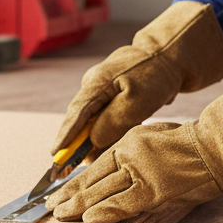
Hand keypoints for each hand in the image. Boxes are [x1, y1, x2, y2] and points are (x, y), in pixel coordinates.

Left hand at [47, 77, 222, 222]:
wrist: (218, 148)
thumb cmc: (193, 145)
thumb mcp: (156, 140)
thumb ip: (136, 155)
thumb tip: (120, 172)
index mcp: (129, 142)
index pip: (96, 166)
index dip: (77, 180)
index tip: (61, 190)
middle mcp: (130, 155)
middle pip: (93, 179)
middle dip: (70, 194)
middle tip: (51, 206)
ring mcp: (140, 173)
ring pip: (102, 191)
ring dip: (79, 205)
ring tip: (61, 215)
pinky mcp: (154, 191)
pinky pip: (123, 204)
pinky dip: (104, 212)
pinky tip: (87, 219)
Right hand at [51, 1, 222, 155]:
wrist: (168, 54)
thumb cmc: (155, 75)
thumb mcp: (137, 102)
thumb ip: (112, 122)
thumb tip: (92, 141)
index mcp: (96, 84)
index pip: (75, 115)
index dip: (64, 137)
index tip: (55, 155)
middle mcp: (93, 85)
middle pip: (79, 120)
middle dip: (73, 144)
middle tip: (65, 168)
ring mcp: (100, 88)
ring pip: (91, 119)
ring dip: (90, 140)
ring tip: (85, 162)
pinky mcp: (110, 93)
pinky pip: (102, 116)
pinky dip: (103, 131)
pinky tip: (104, 145)